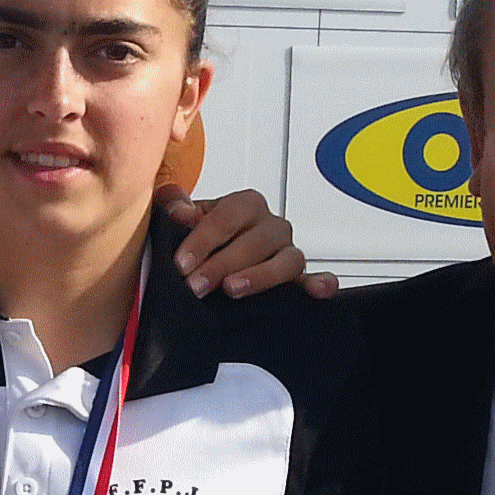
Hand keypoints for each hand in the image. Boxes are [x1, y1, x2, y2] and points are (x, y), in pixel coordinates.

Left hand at [161, 187, 335, 298]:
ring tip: (232, 289)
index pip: (225, 218)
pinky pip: (312, 279)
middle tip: (197, 285)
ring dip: (259, 275)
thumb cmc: (201, 237)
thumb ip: (175, 207)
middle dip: (221, 264)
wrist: (210, 260)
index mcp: (245, 204)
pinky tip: (318, 290)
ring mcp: (286, 251)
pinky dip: (319, 283)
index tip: (182, 263)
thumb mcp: (183, 218)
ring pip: (285, 260)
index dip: (202, 240)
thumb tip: (178, 212)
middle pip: (253, 241)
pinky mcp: (297, 278)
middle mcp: (270, 225)